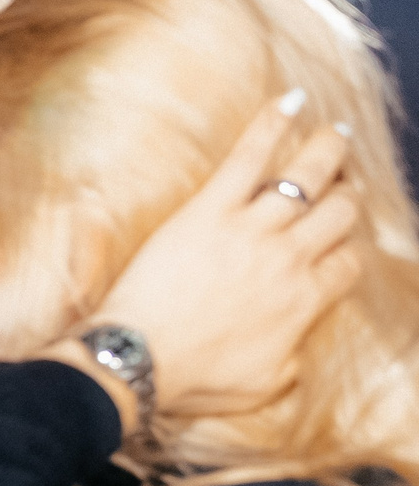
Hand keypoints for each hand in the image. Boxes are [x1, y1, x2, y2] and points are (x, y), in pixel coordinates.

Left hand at [63, 93, 357, 421]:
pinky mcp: (211, 209)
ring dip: (329, 149)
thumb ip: (292, 361)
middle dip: (346, 197)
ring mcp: (251, 229)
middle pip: (339, 213)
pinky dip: (272, 124)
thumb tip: (300, 346)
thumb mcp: (260, 385)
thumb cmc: (190, 379)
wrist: (137, 360)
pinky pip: (249, 156)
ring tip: (335, 133)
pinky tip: (291, 100)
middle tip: (341, 186)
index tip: (336, 248)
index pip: (348, 263)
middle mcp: (289, 259)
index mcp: (304, 301)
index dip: (346, 252)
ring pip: (309, 175)